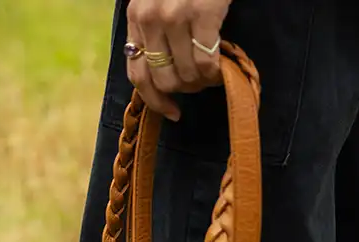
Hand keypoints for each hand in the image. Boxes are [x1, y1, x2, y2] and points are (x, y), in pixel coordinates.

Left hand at [126, 0, 231, 121]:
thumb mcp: (157, 3)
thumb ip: (154, 33)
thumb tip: (165, 76)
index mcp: (136, 18)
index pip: (137, 75)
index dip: (155, 102)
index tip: (173, 113)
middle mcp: (150, 19)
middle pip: (164, 82)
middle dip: (185, 90)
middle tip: (200, 81)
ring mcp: (175, 16)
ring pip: (186, 76)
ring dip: (203, 82)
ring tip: (213, 72)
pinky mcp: (202, 13)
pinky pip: (206, 64)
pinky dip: (216, 73)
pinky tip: (222, 67)